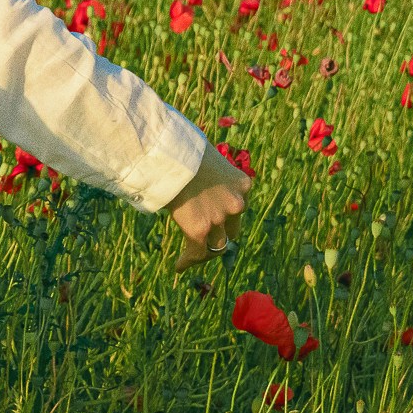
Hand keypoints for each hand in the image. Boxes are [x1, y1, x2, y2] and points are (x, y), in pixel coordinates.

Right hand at [166, 140, 249, 268]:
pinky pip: (197, 252)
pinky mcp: (200, 229)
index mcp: (241, 184)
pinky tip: (179, 266)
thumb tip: (195, 175)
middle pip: (232, 230)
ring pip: (217, 246)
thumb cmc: (180, 147)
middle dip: (219, 235)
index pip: (237, 209)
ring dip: (205, 252)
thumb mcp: (205, 157)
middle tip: (204, 241)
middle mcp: (237, 203)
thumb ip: (208, 172)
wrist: (170, 152)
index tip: (214, 224)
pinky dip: (188, 261)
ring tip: (190, 257)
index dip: (225, 218)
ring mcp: (220, 218)